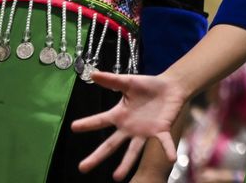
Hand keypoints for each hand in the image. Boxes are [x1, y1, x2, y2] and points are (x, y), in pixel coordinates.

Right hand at [68, 71, 183, 179]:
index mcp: (119, 116)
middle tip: (82, 168)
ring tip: (117, 177)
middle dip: (97, 156)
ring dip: (126, 164)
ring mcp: (144, 131)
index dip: (88, 124)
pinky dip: (168, 150)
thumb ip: (111, 80)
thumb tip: (93, 73)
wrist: (170, 87)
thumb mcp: (128, 82)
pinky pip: (164, 141)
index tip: (74, 127)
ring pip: (133, 150)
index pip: (100, 121)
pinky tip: (171, 159)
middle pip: (111, 144)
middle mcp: (129, 128)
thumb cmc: (147, 85)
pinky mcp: (161, 130)